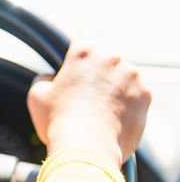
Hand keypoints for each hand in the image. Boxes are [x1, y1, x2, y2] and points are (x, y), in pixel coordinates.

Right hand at [27, 41, 151, 166]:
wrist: (86, 149)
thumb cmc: (59, 122)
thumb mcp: (36, 96)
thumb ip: (43, 79)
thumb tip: (50, 78)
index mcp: (84, 52)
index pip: (86, 33)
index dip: (81, 46)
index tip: (79, 58)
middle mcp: (112, 57)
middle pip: (107, 55)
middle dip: (98, 70)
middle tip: (86, 93)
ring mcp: (132, 76)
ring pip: (124, 75)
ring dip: (115, 86)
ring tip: (99, 110)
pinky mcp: (145, 96)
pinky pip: (136, 94)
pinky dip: (127, 103)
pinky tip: (112, 118)